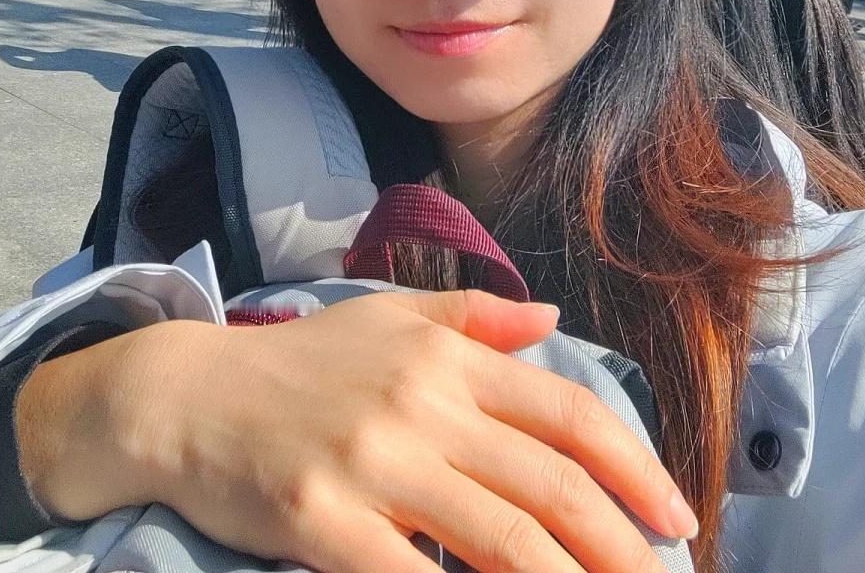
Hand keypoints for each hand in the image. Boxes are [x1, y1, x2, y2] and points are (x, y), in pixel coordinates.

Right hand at [17, 291, 694, 572]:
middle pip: (551, 486)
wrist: (189, 396)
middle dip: (624, 548)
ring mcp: (374, 461)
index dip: (634, 465)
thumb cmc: (299, 361)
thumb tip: (551, 318)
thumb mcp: (389, 316)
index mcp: (446, 354)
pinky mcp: (325, 519)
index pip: (567, 411)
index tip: (675, 514)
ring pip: (504, 540)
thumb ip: (474, 316)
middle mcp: (421, 401)